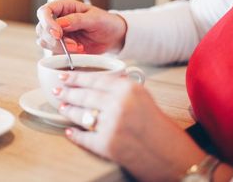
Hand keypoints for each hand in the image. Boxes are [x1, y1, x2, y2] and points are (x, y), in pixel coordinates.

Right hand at [36, 0, 126, 53]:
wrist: (112, 37)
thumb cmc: (105, 22)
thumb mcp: (95, 18)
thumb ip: (77, 19)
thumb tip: (60, 23)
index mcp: (64, 6)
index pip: (44, 11)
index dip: (47, 22)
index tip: (58, 33)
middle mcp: (57, 18)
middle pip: (42, 28)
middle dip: (55, 39)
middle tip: (74, 44)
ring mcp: (57, 33)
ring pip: (44, 41)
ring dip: (59, 47)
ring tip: (78, 47)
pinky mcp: (60, 45)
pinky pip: (52, 51)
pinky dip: (63, 53)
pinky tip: (78, 50)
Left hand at [53, 73, 205, 180]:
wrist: (173, 156)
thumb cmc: (160, 128)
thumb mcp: (143, 97)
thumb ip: (121, 87)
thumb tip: (95, 82)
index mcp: (128, 89)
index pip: (95, 78)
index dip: (76, 77)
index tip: (65, 76)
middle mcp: (119, 104)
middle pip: (84, 95)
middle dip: (68, 93)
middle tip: (58, 91)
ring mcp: (111, 125)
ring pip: (81, 114)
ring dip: (69, 111)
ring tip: (63, 107)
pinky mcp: (107, 145)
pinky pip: (83, 137)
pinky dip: (75, 134)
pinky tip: (70, 131)